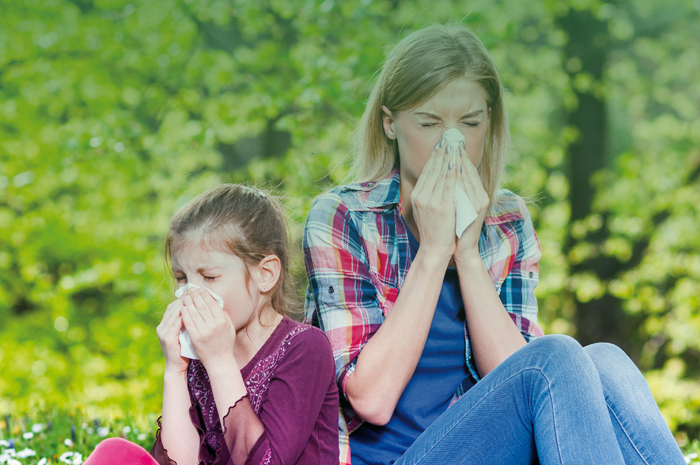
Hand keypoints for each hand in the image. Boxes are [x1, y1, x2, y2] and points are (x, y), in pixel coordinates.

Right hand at [156, 298, 188, 374]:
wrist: (177, 366)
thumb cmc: (184, 349)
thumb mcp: (185, 332)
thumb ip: (188, 321)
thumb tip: (199, 308)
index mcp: (166, 323)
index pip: (174, 306)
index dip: (184, 298)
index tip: (195, 291)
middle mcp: (162, 326)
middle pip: (173, 307)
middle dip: (185, 298)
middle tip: (195, 291)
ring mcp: (163, 332)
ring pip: (174, 313)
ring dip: (184, 305)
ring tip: (195, 298)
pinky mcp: (167, 338)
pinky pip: (175, 324)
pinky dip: (183, 317)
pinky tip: (192, 312)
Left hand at [181, 288, 236, 369]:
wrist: (219, 361)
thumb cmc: (225, 343)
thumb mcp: (229, 328)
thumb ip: (224, 315)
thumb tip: (216, 303)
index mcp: (223, 321)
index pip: (212, 304)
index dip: (206, 295)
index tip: (201, 289)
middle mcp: (214, 325)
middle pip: (202, 306)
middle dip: (195, 296)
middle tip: (191, 289)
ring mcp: (204, 331)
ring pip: (194, 313)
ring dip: (189, 303)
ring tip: (185, 296)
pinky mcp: (195, 337)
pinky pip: (188, 323)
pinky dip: (185, 314)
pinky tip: (183, 308)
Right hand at [410, 138, 457, 261]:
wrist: (434, 249)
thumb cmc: (433, 231)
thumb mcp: (425, 210)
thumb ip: (429, 194)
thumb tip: (436, 179)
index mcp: (417, 196)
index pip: (427, 171)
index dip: (434, 156)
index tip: (442, 144)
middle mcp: (421, 196)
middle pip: (432, 169)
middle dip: (442, 152)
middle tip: (449, 138)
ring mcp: (431, 201)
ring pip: (440, 174)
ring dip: (448, 158)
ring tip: (454, 145)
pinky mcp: (442, 207)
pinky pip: (448, 185)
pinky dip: (452, 173)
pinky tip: (457, 163)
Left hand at [454, 142, 488, 263]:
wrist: (462, 248)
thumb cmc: (458, 227)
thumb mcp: (459, 206)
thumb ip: (457, 191)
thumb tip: (450, 173)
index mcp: (478, 194)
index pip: (469, 170)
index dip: (461, 155)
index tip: (452, 142)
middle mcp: (481, 196)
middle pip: (469, 170)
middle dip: (459, 153)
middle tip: (451, 137)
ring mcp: (480, 202)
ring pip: (468, 176)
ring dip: (458, 160)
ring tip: (450, 146)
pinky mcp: (476, 208)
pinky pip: (465, 188)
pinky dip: (459, 176)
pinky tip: (453, 165)